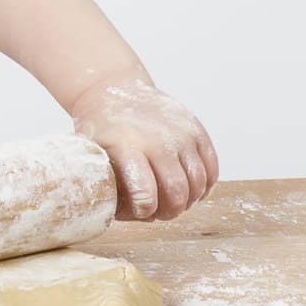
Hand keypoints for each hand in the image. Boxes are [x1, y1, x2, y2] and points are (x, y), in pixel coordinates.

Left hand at [71, 76, 219, 221]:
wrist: (111, 88)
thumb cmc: (101, 129)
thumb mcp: (93, 155)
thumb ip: (110, 186)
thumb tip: (132, 217)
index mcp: (126, 147)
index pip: (145, 192)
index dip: (146, 211)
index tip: (143, 212)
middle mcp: (157, 140)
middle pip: (178, 192)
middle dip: (171, 212)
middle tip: (161, 213)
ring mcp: (180, 133)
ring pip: (198, 182)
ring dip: (189, 200)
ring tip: (175, 201)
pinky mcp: (196, 129)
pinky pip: (212, 167)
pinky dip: (205, 185)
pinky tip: (191, 189)